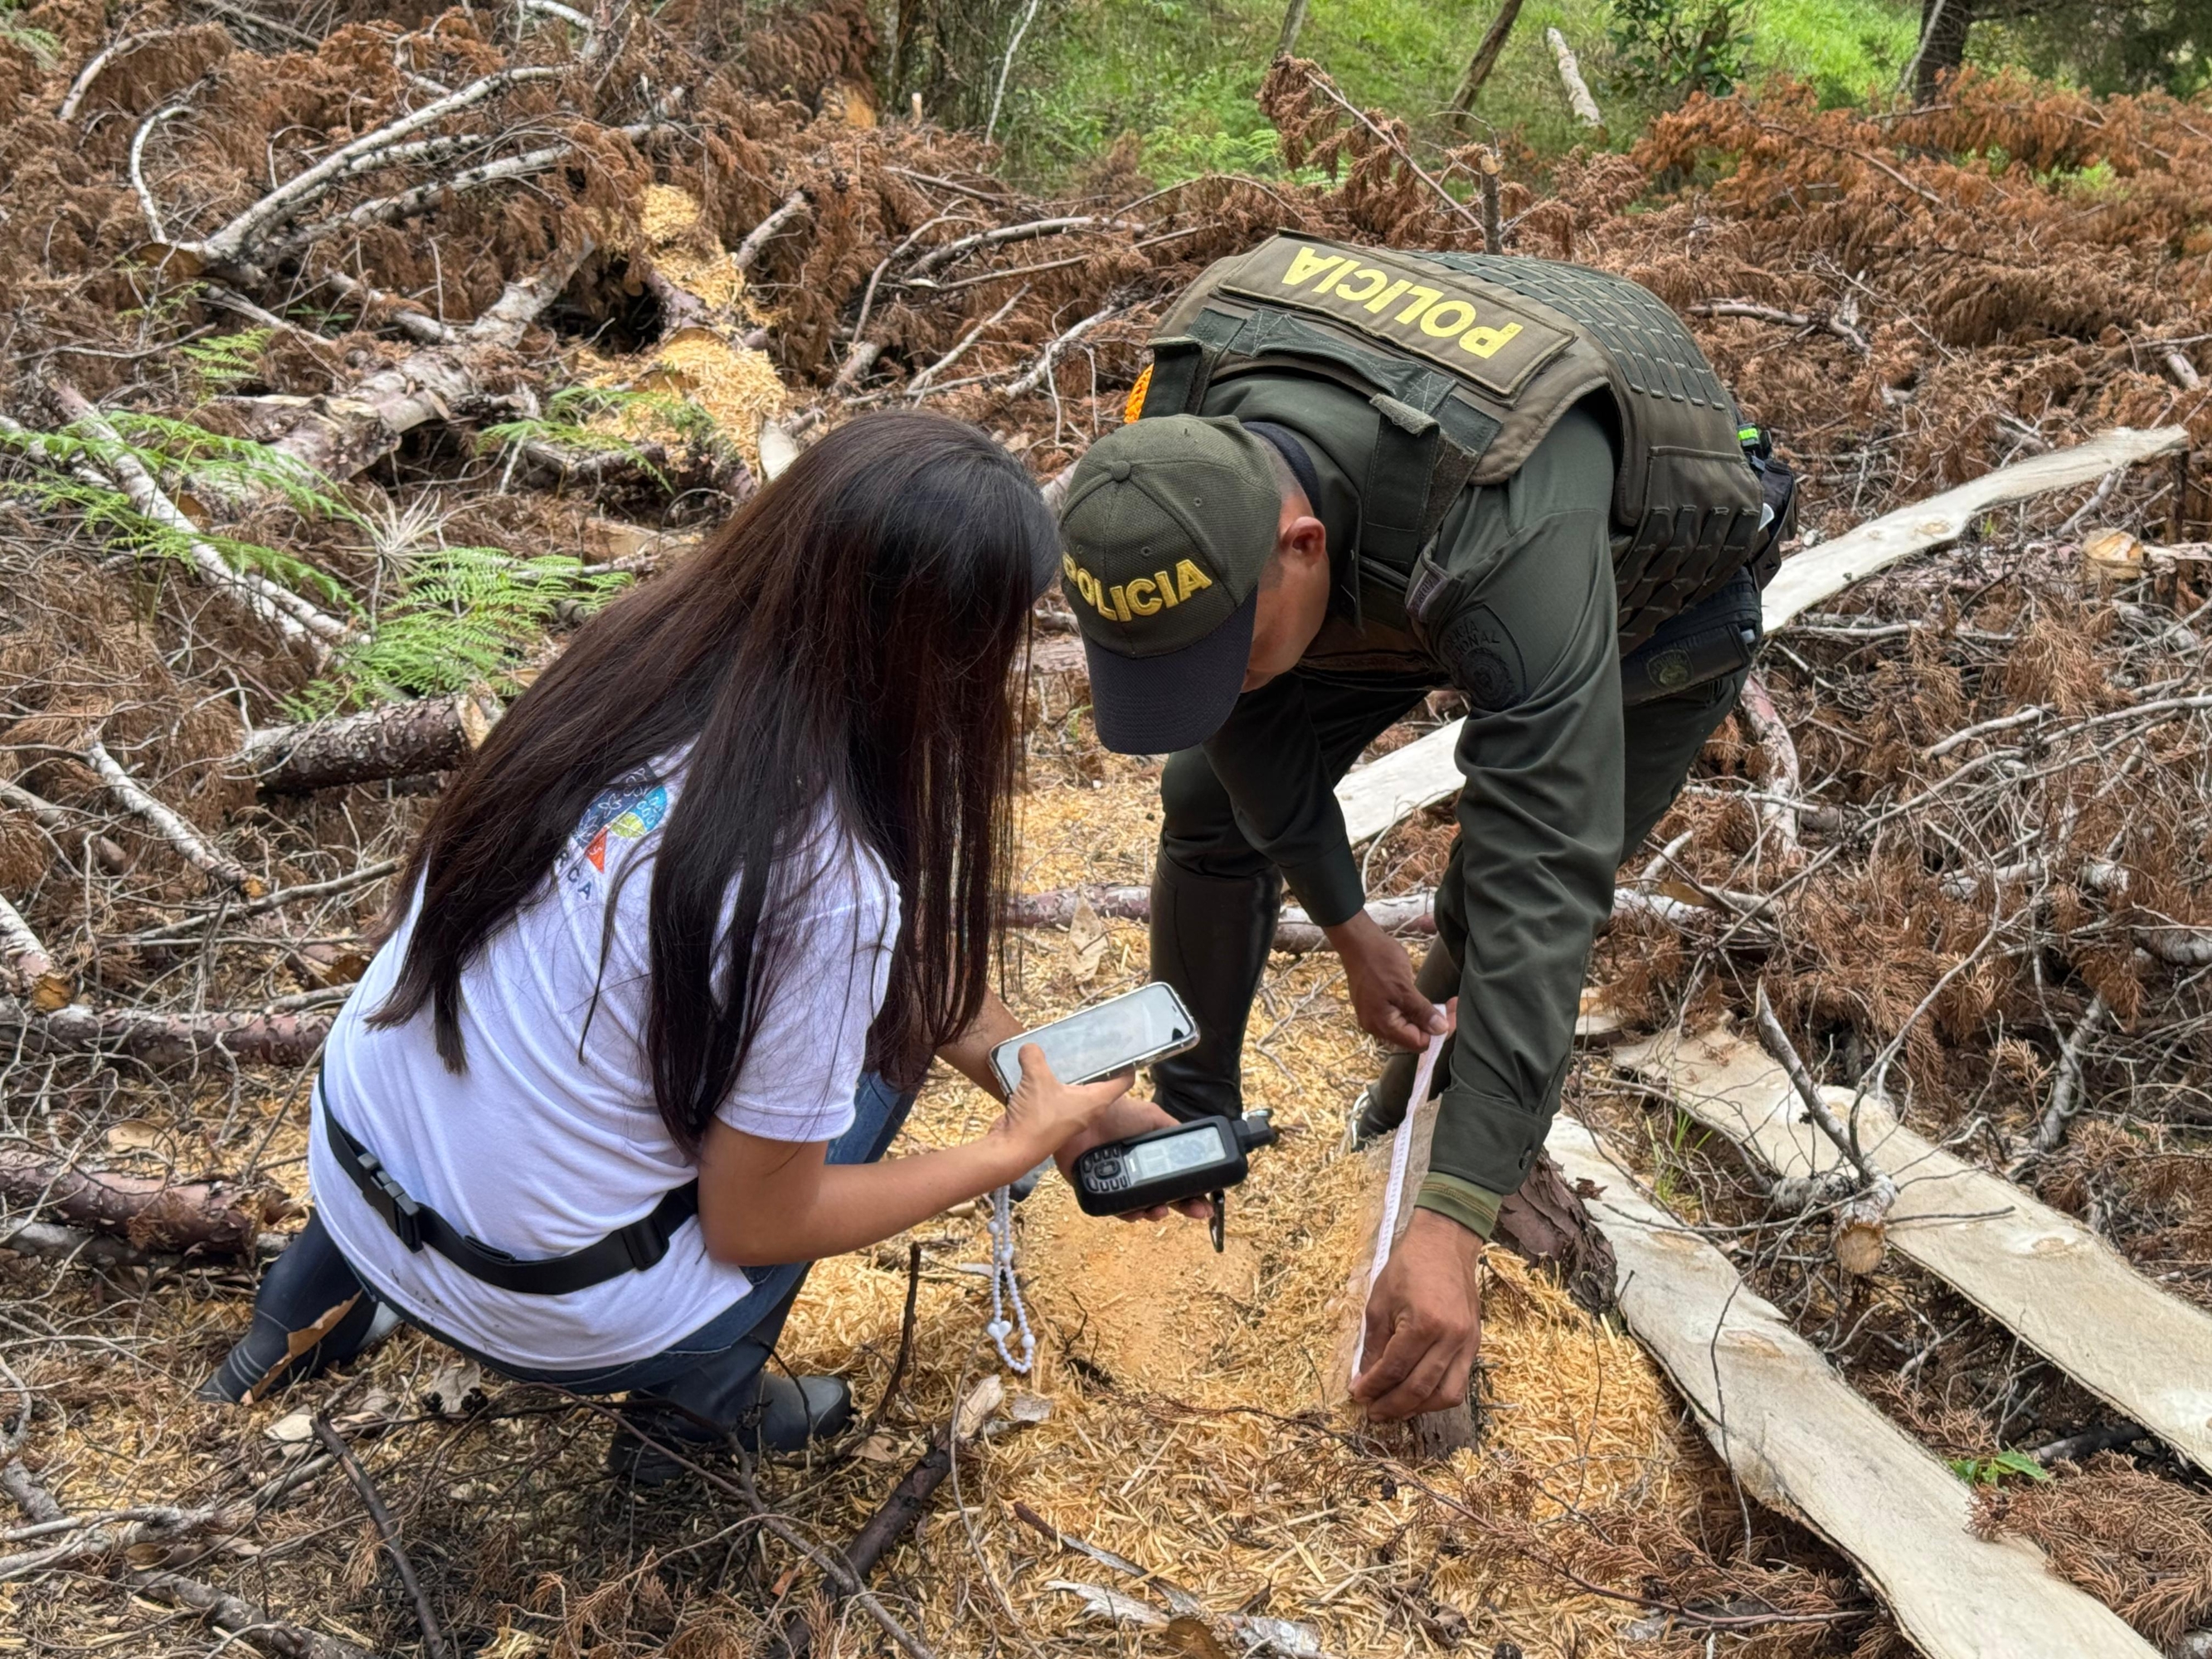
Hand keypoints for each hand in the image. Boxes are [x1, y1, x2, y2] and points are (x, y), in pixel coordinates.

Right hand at [995, 1044, 1132, 1169]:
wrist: (1013, 1149)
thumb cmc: (1036, 1118)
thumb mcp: (1037, 1079)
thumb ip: (1035, 1057)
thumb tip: (1030, 1047)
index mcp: (1095, 1101)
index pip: (1123, 1082)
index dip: (1128, 1065)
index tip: (1127, 1049)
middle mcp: (1086, 1110)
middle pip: (1101, 1084)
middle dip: (1099, 1065)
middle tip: (1095, 1043)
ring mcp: (1069, 1116)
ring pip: (1078, 1090)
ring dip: (1073, 1075)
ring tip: (1068, 1053)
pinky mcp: (1052, 1119)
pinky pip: (1058, 1096)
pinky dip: (1054, 1084)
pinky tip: (1043, 1072)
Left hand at [1053, 1095, 1213, 1221]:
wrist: (1084, 1117)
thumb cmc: (1116, 1112)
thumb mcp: (1153, 1117)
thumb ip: (1172, 1130)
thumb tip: (1194, 1144)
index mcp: (1150, 1158)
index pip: (1175, 1179)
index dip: (1192, 1191)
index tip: (1206, 1201)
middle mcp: (1136, 1172)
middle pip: (1164, 1197)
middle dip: (1183, 1206)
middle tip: (1198, 1211)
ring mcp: (1118, 1183)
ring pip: (1142, 1207)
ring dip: (1155, 1212)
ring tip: (1160, 1210)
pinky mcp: (1099, 1190)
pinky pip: (1117, 1209)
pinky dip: (1128, 1213)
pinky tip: (1136, 1211)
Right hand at [1325, 910, 1446, 1050]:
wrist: (1357, 941)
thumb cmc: (1379, 960)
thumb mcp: (1404, 986)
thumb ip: (1421, 1011)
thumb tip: (1441, 1030)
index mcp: (1382, 1025)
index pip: (1418, 1042)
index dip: (1439, 1032)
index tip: (1454, 1011)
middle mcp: (1376, 1026)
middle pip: (1413, 1037)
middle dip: (1435, 1025)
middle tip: (1452, 1005)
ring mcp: (1374, 1016)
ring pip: (1407, 1027)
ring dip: (1426, 1018)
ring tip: (1443, 1003)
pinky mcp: (1376, 1006)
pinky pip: (1399, 1017)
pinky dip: (1415, 1011)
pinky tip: (1424, 1001)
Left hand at [1352, 1207, 1482, 1419]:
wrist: (1445, 1244)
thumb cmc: (1408, 1267)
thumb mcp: (1379, 1302)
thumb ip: (1374, 1345)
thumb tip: (1365, 1380)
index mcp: (1423, 1323)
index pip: (1394, 1369)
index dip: (1373, 1387)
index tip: (1356, 1395)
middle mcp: (1450, 1338)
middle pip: (1420, 1389)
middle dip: (1393, 1406)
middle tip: (1373, 1412)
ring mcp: (1467, 1343)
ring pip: (1447, 1395)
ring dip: (1419, 1408)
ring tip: (1395, 1409)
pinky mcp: (1475, 1344)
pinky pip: (1459, 1383)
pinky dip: (1437, 1395)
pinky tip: (1418, 1395)